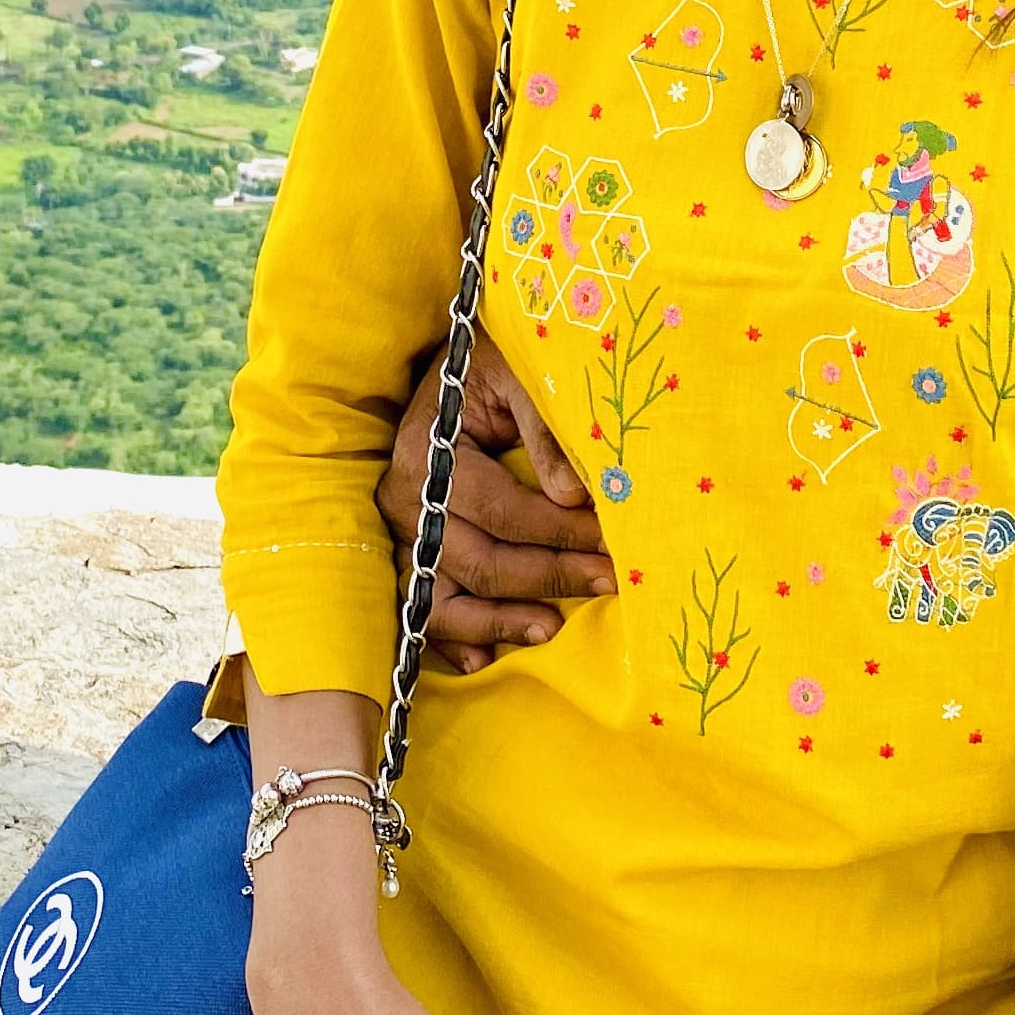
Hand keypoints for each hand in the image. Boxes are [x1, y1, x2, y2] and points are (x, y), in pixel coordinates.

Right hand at [376, 333, 614, 668]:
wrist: (455, 355)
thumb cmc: (493, 359)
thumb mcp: (520, 373)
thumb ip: (545, 430)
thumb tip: (574, 496)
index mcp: (429, 449)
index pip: (500, 510)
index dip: (558, 532)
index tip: (611, 544)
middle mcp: (405, 495)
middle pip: (476, 559)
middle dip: (547, 577)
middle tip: (607, 583)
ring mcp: (402, 527)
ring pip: (442, 595)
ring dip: (498, 620)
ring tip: (550, 629)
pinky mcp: (410, 546)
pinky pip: (422, 604)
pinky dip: (452, 637)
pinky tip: (485, 658)